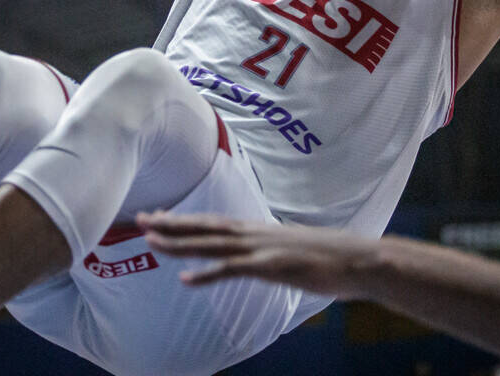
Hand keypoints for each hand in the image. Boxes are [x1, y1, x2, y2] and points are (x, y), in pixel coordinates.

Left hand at [139, 211, 379, 297]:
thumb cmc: (331, 258)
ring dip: (180, 243)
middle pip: (205, 227)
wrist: (359, 259)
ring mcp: (262, 249)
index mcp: (259, 231)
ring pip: (212, 244)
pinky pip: (233, 270)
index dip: (184, 220)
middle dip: (171, 225)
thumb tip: (259, 259)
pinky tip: (185, 280)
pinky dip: (207, 274)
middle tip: (139, 220)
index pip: (214, 222)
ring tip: (151, 241)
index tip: (158, 217)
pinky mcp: (271, 267)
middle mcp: (255, 235)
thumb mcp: (294, 251)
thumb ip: (272, 253)